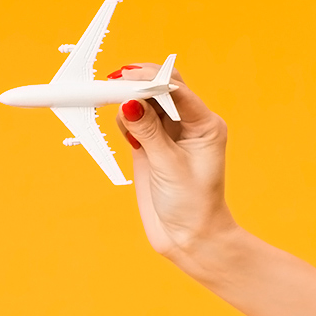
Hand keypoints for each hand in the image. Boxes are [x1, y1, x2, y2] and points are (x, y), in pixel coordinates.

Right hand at [111, 64, 238, 262]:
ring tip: (110, 103)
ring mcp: (167, 134)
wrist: (188, 237)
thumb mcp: (169, 166)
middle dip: (137, 83)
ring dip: (127, 99)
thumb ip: (148, 132)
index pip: (177, 91)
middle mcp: (187, 124)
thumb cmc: (192, 205)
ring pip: (145, 102)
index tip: (127, 78)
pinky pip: (134, 121)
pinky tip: (122, 127)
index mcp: (204, 125)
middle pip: (161, 89)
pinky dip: (123, 118)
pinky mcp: (149, 145)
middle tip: (112, 83)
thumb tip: (129, 102)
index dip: (151, 80)